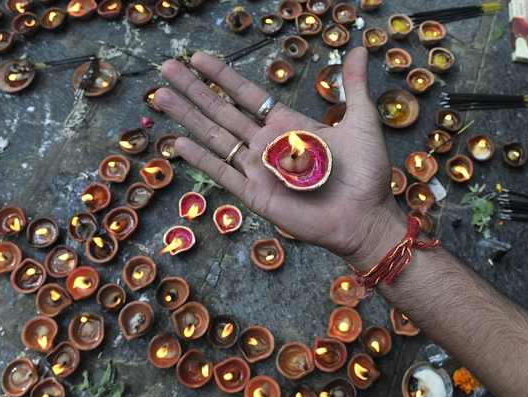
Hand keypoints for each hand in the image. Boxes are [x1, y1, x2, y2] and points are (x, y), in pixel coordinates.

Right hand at [154, 47, 406, 269]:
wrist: (366, 217)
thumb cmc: (366, 174)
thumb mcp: (362, 122)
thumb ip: (354, 85)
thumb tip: (358, 46)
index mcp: (286, 125)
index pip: (246, 95)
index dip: (221, 77)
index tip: (198, 58)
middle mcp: (265, 145)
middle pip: (221, 111)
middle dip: (193, 90)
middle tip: (166, 68)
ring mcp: (257, 170)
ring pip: (215, 138)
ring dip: (188, 118)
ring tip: (161, 97)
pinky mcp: (255, 195)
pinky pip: (223, 174)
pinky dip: (201, 159)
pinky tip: (177, 144)